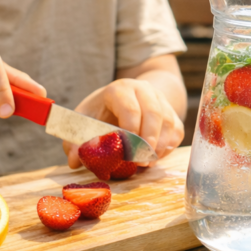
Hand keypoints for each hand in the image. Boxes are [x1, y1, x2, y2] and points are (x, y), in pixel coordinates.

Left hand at [64, 78, 184, 168]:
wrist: (127, 98)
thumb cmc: (102, 112)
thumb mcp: (84, 120)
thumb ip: (76, 140)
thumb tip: (74, 161)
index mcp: (120, 89)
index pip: (130, 108)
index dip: (130, 131)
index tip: (125, 150)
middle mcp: (144, 90)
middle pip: (154, 113)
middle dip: (148, 140)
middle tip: (140, 160)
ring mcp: (161, 100)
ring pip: (168, 122)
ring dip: (159, 146)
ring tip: (146, 162)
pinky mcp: (172, 112)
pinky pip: (176, 131)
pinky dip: (168, 147)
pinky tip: (155, 157)